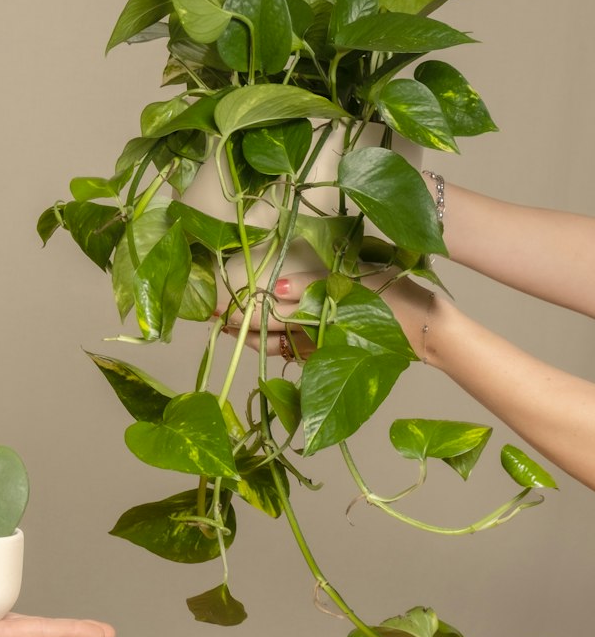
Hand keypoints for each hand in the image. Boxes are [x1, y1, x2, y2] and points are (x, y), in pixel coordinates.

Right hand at [0, 593, 115, 636]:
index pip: (40, 633)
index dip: (73, 630)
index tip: (104, 633)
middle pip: (38, 628)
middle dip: (70, 630)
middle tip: (102, 632)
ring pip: (19, 617)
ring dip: (45, 622)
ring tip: (71, 626)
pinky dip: (12, 598)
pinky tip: (16, 598)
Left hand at [224, 271, 436, 362]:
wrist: (425, 330)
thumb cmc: (392, 294)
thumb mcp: (354, 280)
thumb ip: (312, 284)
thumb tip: (274, 290)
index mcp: (315, 310)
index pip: (267, 311)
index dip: (238, 310)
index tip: (214, 308)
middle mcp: (313, 334)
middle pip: (265, 332)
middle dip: (237, 327)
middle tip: (211, 320)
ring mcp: (320, 348)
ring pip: (276, 347)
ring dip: (251, 340)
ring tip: (229, 332)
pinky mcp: (331, 356)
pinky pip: (296, 356)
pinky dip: (276, 350)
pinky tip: (264, 343)